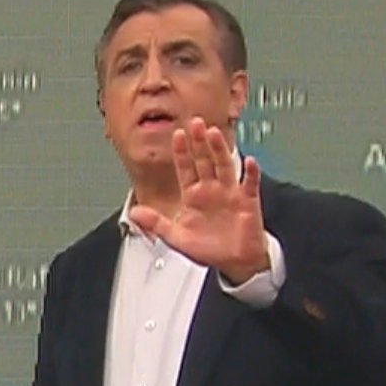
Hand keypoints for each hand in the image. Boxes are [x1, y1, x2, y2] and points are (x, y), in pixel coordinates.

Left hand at [129, 117, 268, 284]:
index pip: (186, 167)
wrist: (236, 262)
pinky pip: (249, 184)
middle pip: (205, 160)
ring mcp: (230, 193)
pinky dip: (250, 173)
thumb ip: (156, 224)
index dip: (182, 151)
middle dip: (199, 142)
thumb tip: (135, 213)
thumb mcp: (177, 238)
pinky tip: (248, 162)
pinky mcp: (248, 202)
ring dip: (219, 150)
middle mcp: (212, 190)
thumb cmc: (209, 249)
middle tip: (195, 122)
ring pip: (224, 166)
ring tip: (214, 133)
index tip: (177, 135)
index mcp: (194, 195)